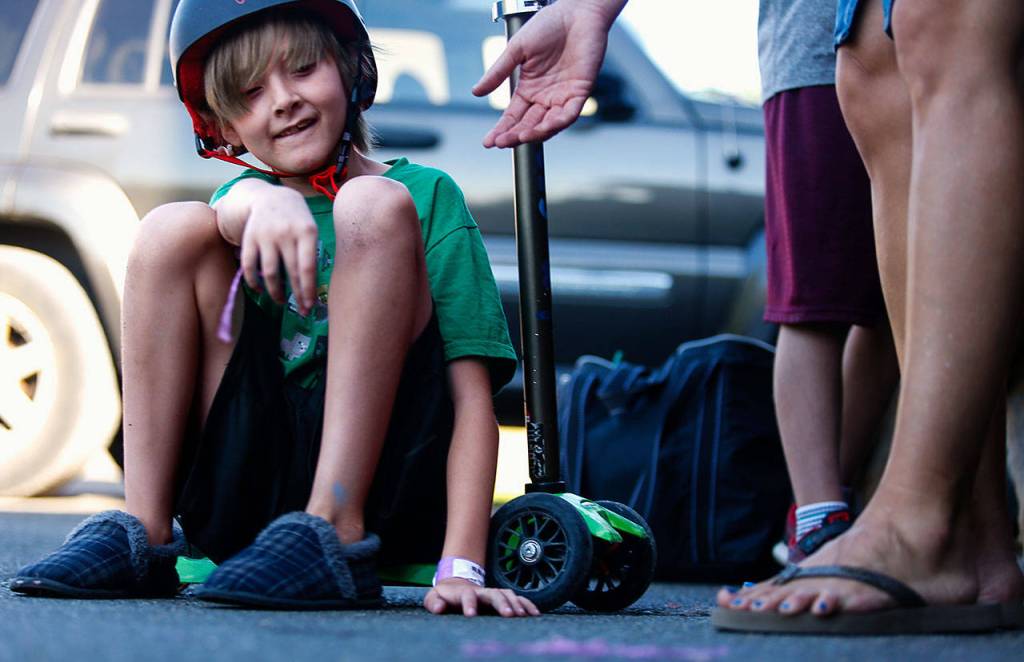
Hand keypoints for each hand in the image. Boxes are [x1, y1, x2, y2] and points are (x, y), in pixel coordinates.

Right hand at [239, 186, 317, 313]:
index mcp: (307, 232)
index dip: (308, 289)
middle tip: (302, 310)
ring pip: (269, 272)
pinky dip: (253, 281)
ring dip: (275, 291)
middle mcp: (286, 233)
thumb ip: (311, 255)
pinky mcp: (250, 237)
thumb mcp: (310, 230)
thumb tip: (311, 289)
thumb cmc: (297, 220)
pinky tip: (259, 289)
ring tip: (280, 300)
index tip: (310, 305)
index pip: (307, 267)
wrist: (272, 197)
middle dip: (297, 295)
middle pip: (291, 272)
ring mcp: (266, 235)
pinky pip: (249, 265)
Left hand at [423, 578, 540, 616]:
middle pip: (494, 594)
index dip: (469, 604)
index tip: (471, 615)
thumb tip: (441, 608)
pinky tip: (535, 614)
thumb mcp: (434, 598)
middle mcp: (482, 591)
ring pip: (508, 594)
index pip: (467, 596)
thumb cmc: (444, 596)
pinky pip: (517, 599)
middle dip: (502, 603)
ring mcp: (493, 593)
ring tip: (523, 616)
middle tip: (509, 615)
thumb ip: (434, 603)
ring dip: (516, 603)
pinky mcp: (502, 597)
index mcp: (464, 592)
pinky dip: (526, 604)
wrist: (457, 586)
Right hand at [472, 0, 623, 147]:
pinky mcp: (580, 92)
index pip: (513, 116)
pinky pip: (569, 114)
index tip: (488, 141)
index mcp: (528, 88)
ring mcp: (562, 96)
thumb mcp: (516, 50)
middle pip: (528, 124)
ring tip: (519, 137)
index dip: (501, 129)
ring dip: (534, 133)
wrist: (576, 12)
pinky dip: (557, 123)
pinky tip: (544, 127)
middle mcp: (545, 97)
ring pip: (548, 125)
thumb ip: (498, 72)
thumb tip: (476, 92)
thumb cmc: (548, 25)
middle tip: (501, 142)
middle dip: (514, 136)